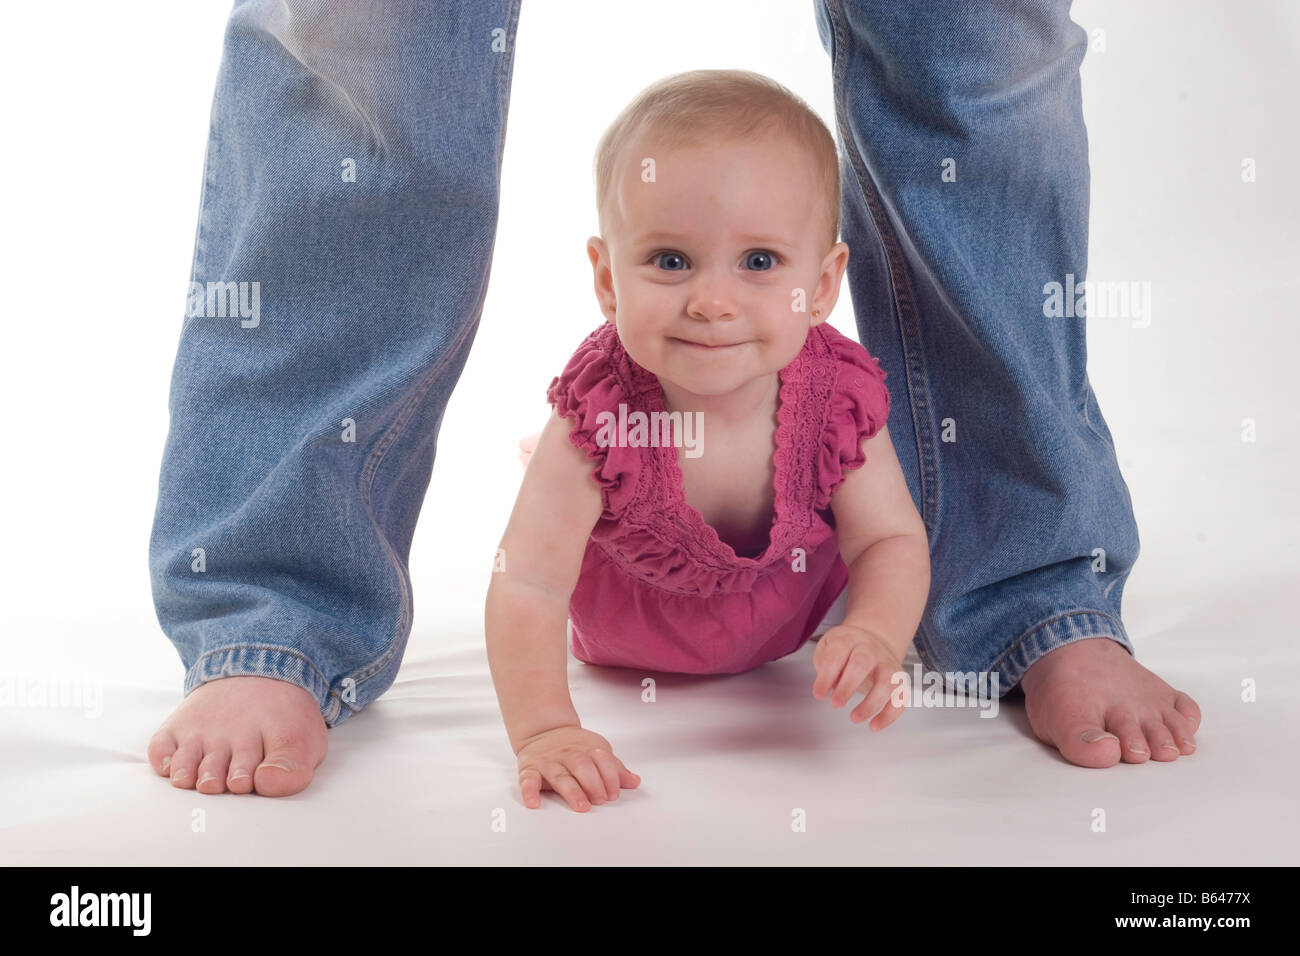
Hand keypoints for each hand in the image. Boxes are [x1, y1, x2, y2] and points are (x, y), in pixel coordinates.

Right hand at [515, 725, 640, 811]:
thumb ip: (614, 768)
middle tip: (601, 799)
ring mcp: (548, 762)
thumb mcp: (597, 751)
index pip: (602, 760)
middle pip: (582, 766)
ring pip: (560, 776)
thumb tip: (634, 781)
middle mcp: (568, 754)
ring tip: (581, 806)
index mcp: (587, 749)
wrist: (544, 730)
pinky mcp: (529, 769)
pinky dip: (529, 791)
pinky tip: (534, 803)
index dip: (610, 776)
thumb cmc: (574, 746)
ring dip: (572, 792)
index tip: (614, 793)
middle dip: (594, 783)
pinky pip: (528, 779)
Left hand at [811, 624, 907, 730]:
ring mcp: (888, 664)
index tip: (819, 695)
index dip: (826, 676)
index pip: (837, 654)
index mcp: (849, 639)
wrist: (875, 639)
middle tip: (835, 704)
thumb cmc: (846, 650)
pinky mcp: (900, 680)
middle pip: (863, 662)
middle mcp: (871, 649)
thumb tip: (829, 686)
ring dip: (871, 703)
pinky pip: (901, 697)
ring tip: (854, 718)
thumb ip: (825, 664)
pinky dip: (890, 714)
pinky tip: (874, 726)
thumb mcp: (828, 648)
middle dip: (848, 686)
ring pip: (887, 681)